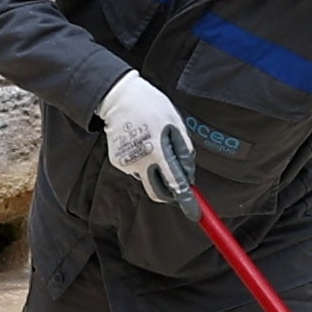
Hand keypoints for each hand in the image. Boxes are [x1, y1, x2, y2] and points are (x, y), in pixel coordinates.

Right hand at [99, 70, 212, 201]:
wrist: (119, 98)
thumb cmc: (151, 106)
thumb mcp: (175, 122)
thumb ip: (184, 150)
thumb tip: (189, 174)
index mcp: (158, 149)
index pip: (175, 182)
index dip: (186, 200)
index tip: (194, 213)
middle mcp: (141, 160)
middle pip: (157, 193)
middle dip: (169, 194)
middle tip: (176, 184)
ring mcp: (127, 162)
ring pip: (147, 179)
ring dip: (154, 172)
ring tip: (153, 146)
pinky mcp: (117, 162)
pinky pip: (136, 170)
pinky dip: (142, 163)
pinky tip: (141, 144)